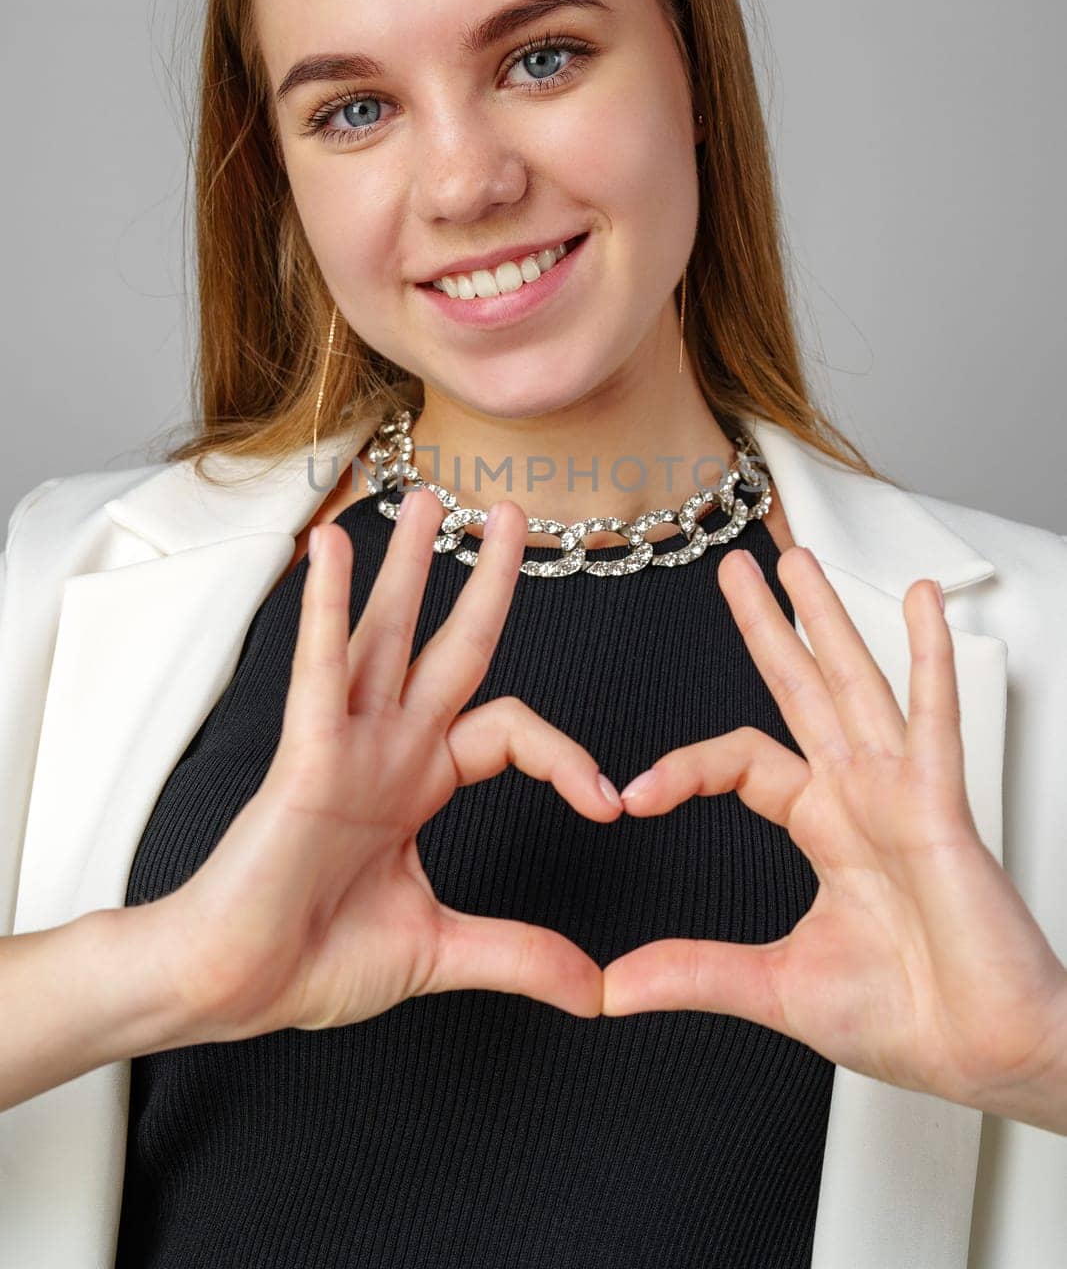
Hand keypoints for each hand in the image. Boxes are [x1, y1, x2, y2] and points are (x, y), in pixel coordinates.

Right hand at [152, 488, 621, 1041]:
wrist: (234, 989)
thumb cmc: (314, 960)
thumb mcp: (442, 950)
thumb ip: (520, 954)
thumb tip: (597, 989)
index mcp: (420, 783)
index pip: (509, 732)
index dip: (566, 756)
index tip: (609, 807)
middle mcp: (388, 749)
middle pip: (450, 645)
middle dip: (484, 579)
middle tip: (513, 513)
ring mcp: (345, 745)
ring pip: (386, 636)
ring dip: (407, 565)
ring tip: (428, 496)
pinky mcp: (302, 757)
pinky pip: (321, 670)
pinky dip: (327, 608)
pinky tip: (334, 550)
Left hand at [601, 544, 1066, 1134]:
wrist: (985, 1056)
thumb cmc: (910, 1018)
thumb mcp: (777, 988)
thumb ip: (696, 973)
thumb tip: (614, 987)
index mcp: (824, 827)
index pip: (741, 761)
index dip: (685, 767)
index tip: (631, 797)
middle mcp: (860, 796)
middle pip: (800, 689)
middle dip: (767, 627)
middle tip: (734, 570)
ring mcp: (902, 793)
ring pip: (854, 683)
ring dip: (825, 618)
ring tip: (796, 559)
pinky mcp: (942, 806)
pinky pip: (932, 718)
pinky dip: (927, 655)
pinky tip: (918, 601)